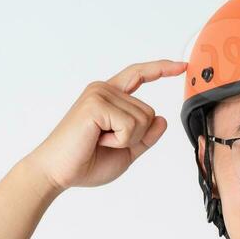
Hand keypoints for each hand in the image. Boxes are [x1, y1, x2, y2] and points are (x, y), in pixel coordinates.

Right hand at [26, 59, 186, 191]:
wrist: (57, 172)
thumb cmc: (85, 162)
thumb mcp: (126, 150)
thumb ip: (146, 136)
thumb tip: (162, 119)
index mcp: (109, 97)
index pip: (139, 75)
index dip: (161, 69)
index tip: (182, 66)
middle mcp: (104, 89)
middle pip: (149, 112)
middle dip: (136, 137)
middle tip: (106, 143)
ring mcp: (99, 94)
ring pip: (143, 119)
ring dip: (126, 140)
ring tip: (99, 142)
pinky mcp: (95, 103)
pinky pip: (131, 125)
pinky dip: (120, 141)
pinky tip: (98, 141)